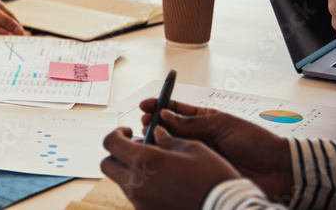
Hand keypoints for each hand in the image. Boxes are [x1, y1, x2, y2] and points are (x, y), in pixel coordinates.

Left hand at [101, 125, 240, 209]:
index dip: (116, 134)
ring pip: (120, 182)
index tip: (127, 132)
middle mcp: (137, 182)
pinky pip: (135, 197)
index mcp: (144, 160)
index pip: (110, 143)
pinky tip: (161, 184)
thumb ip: (168, 140)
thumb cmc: (213, 177)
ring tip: (153, 168)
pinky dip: (141, 187)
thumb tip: (157, 133)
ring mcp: (141, 202)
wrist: (228, 209)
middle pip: (107, 165)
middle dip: (117, 154)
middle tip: (136, 149)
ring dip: (129, 171)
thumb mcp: (193, 148)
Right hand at [136, 98, 292, 198]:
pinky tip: (159, 155)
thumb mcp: (222, 125)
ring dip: (157, 141)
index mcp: (205, 119)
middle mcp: (199, 135)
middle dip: (154, 124)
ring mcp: (199, 153)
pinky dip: (166, 158)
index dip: (159, 106)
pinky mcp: (201, 170)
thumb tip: (165, 115)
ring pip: (171, 145)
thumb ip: (192, 122)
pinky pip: (180, 163)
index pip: (176, 110)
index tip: (145, 105)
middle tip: (145, 123)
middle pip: (169, 128)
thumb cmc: (255, 142)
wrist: (276, 169)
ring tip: (148, 138)